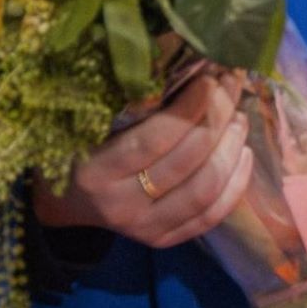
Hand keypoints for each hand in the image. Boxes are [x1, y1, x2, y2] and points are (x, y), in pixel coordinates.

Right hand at [31, 66, 251, 247]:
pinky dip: (236, 183)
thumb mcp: (85, 124)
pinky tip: (244, 153)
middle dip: (218, 119)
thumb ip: (128, 105)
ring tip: (239, 118)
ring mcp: (144, 228)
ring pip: (205, 189)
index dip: (191, 108)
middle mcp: (121, 206)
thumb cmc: (75, 148)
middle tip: (231, 89)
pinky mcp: (163, 240)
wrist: (61, 202)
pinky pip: (212, 215)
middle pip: (187, 162)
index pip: (154, 140)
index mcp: (95, 173)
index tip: (211, 78)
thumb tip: (189, 67)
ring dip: (232, 148)